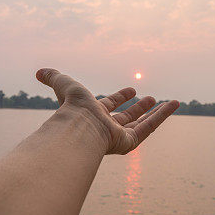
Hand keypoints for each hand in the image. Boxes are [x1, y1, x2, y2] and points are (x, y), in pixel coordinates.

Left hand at [36, 68, 178, 154]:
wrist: (78, 128)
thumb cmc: (71, 108)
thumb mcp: (63, 85)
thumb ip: (53, 77)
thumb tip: (39, 71)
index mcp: (93, 113)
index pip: (110, 105)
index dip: (120, 97)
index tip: (132, 90)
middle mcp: (107, 126)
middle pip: (127, 116)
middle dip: (138, 107)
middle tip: (149, 98)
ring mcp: (119, 136)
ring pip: (142, 123)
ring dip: (156, 112)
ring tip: (171, 102)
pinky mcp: (130, 142)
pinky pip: (150, 127)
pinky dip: (163, 115)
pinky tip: (174, 104)